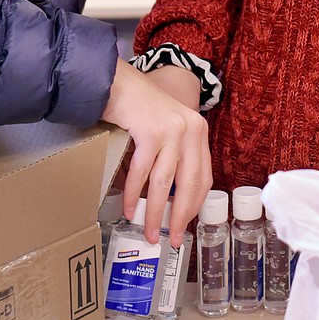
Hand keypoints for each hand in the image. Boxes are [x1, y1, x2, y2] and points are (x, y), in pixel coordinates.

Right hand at [101, 60, 211, 247]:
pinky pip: (142, 173)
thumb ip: (172, 155)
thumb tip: (168, 198)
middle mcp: (191, 129)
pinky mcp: (151, 132)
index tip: (185, 225)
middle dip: (179, 216)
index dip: (194, 205)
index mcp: (197, 130)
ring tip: (147, 230)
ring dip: (154, 212)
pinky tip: (128, 208)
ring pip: (164, 183)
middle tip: (172, 238)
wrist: (115, 81)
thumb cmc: (136, 107)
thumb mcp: (165, 129)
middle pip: (189, 184)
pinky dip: (134, 194)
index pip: (203, 177)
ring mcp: (172, 130)